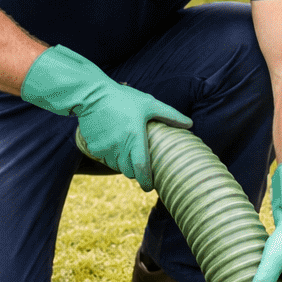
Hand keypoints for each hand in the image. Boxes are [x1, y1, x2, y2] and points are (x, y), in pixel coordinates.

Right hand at [21, 45, 190, 189]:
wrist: (91, 94)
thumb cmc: (123, 98)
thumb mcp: (149, 103)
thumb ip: (170, 115)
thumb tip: (190, 124)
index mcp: (135, 137)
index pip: (141, 168)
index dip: (146, 181)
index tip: (149, 187)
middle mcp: (119, 147)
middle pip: (129, 171)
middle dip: (136, 170)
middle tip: (139, 160)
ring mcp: (105, 149)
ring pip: (117, 166)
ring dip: (123, 162)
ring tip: (125, 145)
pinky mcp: (94, 148)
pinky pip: (105, 159)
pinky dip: (110, 155)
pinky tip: (112, 139)